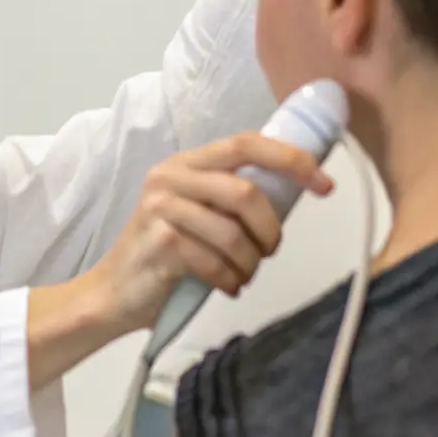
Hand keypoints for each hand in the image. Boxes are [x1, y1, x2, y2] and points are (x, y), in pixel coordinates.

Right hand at [28, 132, 332, 391]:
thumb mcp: (198, 214)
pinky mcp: (159, 242)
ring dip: (249, 263)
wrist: (113, 294)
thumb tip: (296, 191)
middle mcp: (170, 177)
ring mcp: (160, 208)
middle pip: (246, 192)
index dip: (292, 159)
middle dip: (269, 229)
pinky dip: (229, 280)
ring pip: (233, 232)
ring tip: (242, 275)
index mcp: (185, 163)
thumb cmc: (164, 257)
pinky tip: (224, 286)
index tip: (325, 184)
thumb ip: (233, 198)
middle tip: (269, 251)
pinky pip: (214, 261)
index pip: (246, 143)